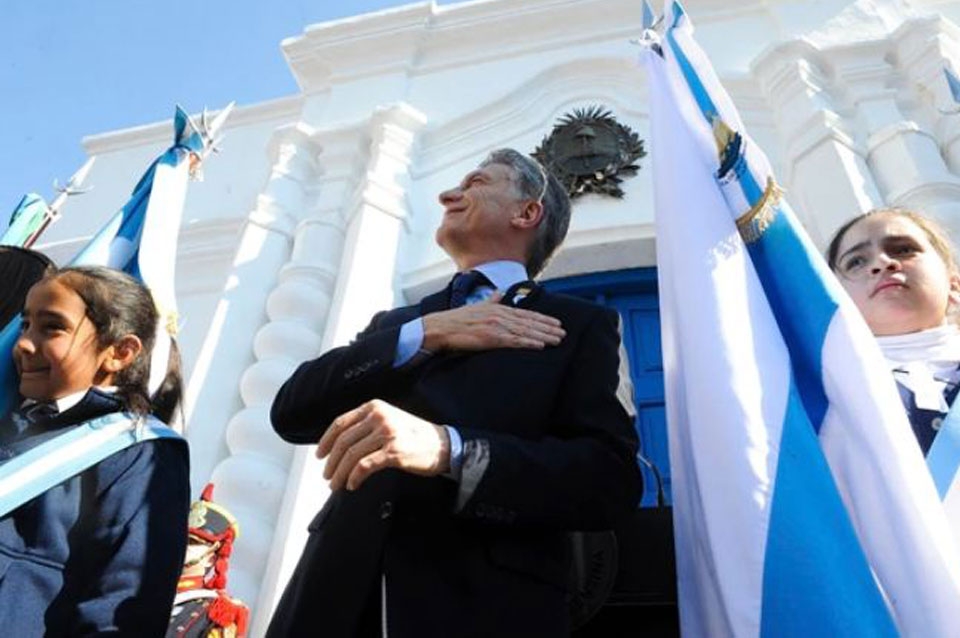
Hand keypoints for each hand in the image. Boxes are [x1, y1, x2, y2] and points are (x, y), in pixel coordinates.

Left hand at [317, 399, 450, 490]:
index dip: (326, 440)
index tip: (320, 455)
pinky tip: (353, 485)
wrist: (444, 445)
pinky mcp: (394, 452)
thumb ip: (368, 426)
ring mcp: (387, 434)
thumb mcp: (390, 420)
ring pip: (352, 455)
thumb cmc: (416, 436)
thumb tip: (341, 445)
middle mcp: (379, 417)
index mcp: (375, 407)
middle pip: (344, 441)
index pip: (340, 423)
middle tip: (327, 476)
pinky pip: (365, 466)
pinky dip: (354, 477)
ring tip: (336, 485)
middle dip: (331, 462)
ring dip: (340, 473)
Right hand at [422, 295, 564, 351]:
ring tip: (557, 340)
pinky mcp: (490, 337)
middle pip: (530, 322)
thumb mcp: (476, 306)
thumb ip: (490, 300)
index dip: (543, 319)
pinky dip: (528, 342)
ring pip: (525, 331)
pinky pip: (514, 341)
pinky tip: (540, 345)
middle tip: (564, 333)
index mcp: (498, 308)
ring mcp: (496, 326)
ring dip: (543, 335)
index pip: (526, 314)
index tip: (556, 323)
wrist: (440, 327)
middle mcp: (500, 315)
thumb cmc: (456, 320)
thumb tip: (498, 293)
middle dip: (548, 328)